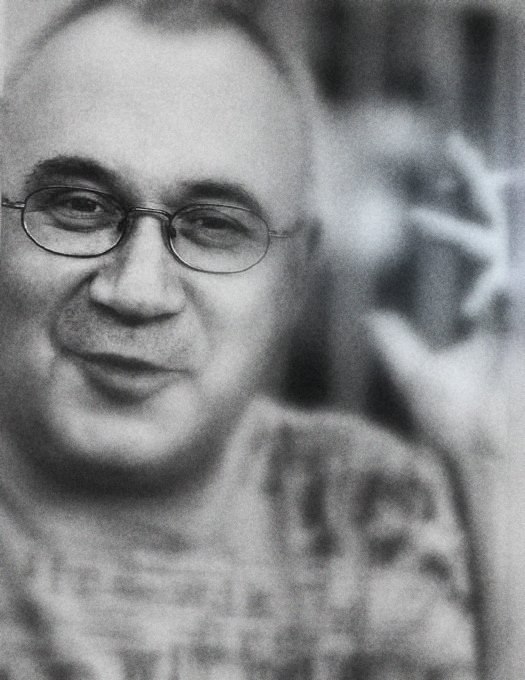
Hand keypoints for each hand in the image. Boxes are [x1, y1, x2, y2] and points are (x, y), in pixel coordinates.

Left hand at [367, 133, 507, 455]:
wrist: (490, 457)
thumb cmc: (460, 425)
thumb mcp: (418, 375)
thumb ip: (397, 343)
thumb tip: (369, 315)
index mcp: (489, 305)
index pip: (474, 246)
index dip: (454, 215)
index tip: (432, 185)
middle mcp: (511, 296)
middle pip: (496, 229)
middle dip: (477, 188)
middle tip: (453, 149)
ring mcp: (524, 303)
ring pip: (512, 237)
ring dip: (490, 200)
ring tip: (464, 161)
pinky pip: (516, 272)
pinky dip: (507, 252)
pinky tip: (500, 212)